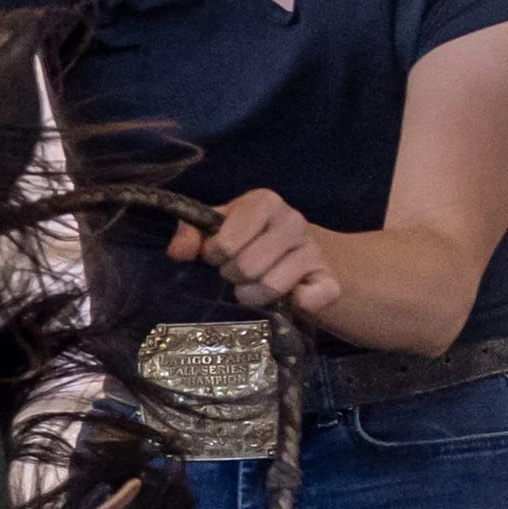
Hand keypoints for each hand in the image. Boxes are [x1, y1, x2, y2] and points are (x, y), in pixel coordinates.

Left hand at [166, 190, 345, 318]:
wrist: (300, 258)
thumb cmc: (251, 242)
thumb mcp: (219, 230)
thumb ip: (192, 235)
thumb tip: (178, 251)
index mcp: (265, 202)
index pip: (226, 241)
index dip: (215, 255)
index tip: (219, 255)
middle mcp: (293, 221)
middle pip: (247, 267)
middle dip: (234, 277)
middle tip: (237, 274)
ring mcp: (314, 251)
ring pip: (271, 288)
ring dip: (254, 296)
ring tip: (254, 286)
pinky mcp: (329, 281)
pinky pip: (306, 301)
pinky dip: (292, 306)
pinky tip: (288, 297)